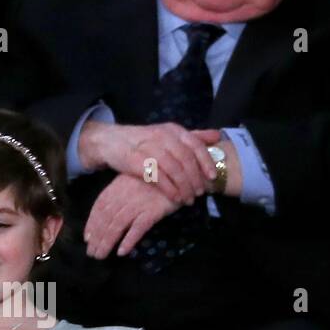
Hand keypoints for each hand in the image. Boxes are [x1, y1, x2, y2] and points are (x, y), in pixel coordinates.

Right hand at [77, 119, 223, 202]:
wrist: (112, 141)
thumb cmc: (144, 141)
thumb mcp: (169, 134)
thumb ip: (193, 136)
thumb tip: (217, 135)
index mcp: (173, 130)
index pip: (195, 145)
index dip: (205, 162)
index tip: (211, 177)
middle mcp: (163, 137)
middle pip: (185, 159)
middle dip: (195, 179)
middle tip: (199, 193)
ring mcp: (149, 148)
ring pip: (174, 169)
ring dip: (184, 186)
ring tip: (188, 199)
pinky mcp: (137, 161)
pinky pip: (158, 177)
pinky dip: (169, 189)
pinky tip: (175, 197)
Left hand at [84, 172, 180, 258]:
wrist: (180, 171)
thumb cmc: (158, 177)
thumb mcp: (135, 180)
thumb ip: (122, 192)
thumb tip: (110, 212)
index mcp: (118, 186)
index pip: (100, 207)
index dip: (92, 223)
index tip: (87, 238)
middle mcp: (125, 194)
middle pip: (106, 219)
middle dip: (97, 237)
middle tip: (92, 253)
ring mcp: (139, 202)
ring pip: (118, 225)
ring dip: (107, 242)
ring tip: (101, 255)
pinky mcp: (154, 210)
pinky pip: (138, 227)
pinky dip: (129, 240)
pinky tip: (122, 251)